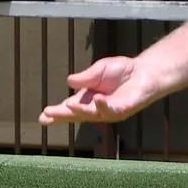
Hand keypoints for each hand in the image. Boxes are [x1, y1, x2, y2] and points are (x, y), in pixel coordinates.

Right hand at [38, 56, 159, 125]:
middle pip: (76, 114)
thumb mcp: (98, 70)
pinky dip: (103, 105)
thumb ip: (85, 77)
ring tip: (67, 107)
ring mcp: (109, 111)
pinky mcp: (123, 109)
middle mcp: (95, 108)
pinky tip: (97, 99)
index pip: (69, 107)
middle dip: (62, 116)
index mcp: (87, 99)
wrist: (144, 71)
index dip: (56, 112)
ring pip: (91, 114)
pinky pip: (111, 109)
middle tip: (47, 117)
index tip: (43, 117)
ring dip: (79, 111)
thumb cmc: (121, 71)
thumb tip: (69, 81)